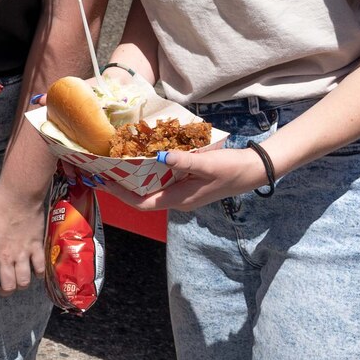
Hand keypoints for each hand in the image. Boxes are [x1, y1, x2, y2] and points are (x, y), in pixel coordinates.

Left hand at [0, 180, 47, 303]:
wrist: (20, 193)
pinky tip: (35, 270)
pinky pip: (40, 266)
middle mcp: (7, 255)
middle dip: (6, 291)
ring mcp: (24, 252)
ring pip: (25, 280)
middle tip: (3, 287)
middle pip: (9, 286)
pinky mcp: (37, 245)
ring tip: (19, 280)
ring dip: (21, 284)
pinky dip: (38, 272)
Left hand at [118, 142, 271, 214]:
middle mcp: (178, 200)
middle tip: (106, 169)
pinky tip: (144, 157)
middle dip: (124, 186)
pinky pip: (163, 181)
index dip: (122, 195)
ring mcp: (183, 193)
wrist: (254, 170)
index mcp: (180, 200)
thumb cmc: (231, 169)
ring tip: (118, 163)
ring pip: (153, 188)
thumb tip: (160, 156)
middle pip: (144, 197)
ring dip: (135, 178)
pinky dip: (150, 172)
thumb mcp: (208, 163)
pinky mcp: (188, 184)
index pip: (143, 203)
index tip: (106, 181)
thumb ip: (184, 161)